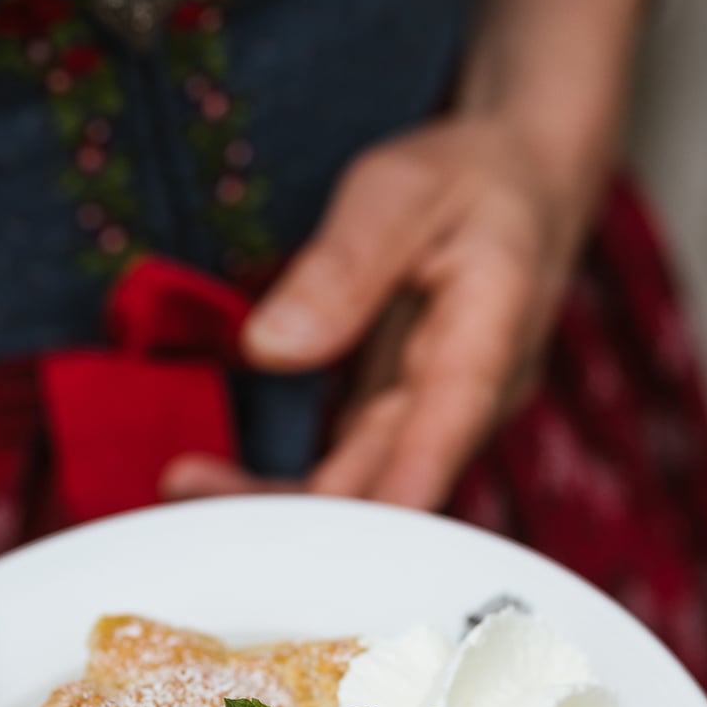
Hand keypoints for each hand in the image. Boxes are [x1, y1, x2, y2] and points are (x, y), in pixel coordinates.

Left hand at [162, 0, 651, 510]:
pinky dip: (282, 481)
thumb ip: (344, 265)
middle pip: (392, 476)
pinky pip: (346, 471)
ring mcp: (438, 421)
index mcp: (492, 333)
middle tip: (195, 489)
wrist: (520, 186)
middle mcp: (473, 399)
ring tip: (186, 482)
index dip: (397, 479)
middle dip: (298, 501)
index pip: (447, 420)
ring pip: (363, 487)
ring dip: (276, 498)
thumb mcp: (402, 191)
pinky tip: (213, 478)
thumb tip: (270, 345)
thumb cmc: (468, 178)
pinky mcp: (403, 426)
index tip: (347, 528)